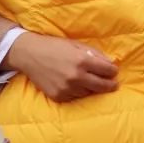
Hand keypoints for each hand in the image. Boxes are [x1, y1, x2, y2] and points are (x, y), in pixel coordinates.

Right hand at [2, 33, 118, 102]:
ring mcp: (67, 88)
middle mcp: (76, 76)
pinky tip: (76, 85)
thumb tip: (110, 63)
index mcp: (82, 61)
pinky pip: (75, 97)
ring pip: (88, 93)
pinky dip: (78, 92)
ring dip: (92, 88)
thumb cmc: (54, 46)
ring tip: (91, 82)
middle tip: (114, 85)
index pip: (107, 70)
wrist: (29, 55)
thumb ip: (95, 54)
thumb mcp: (76, 45)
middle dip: (110, 85)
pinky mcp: (58, 97)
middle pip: (102, 86)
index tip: (114, 72)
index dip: (113, 71)